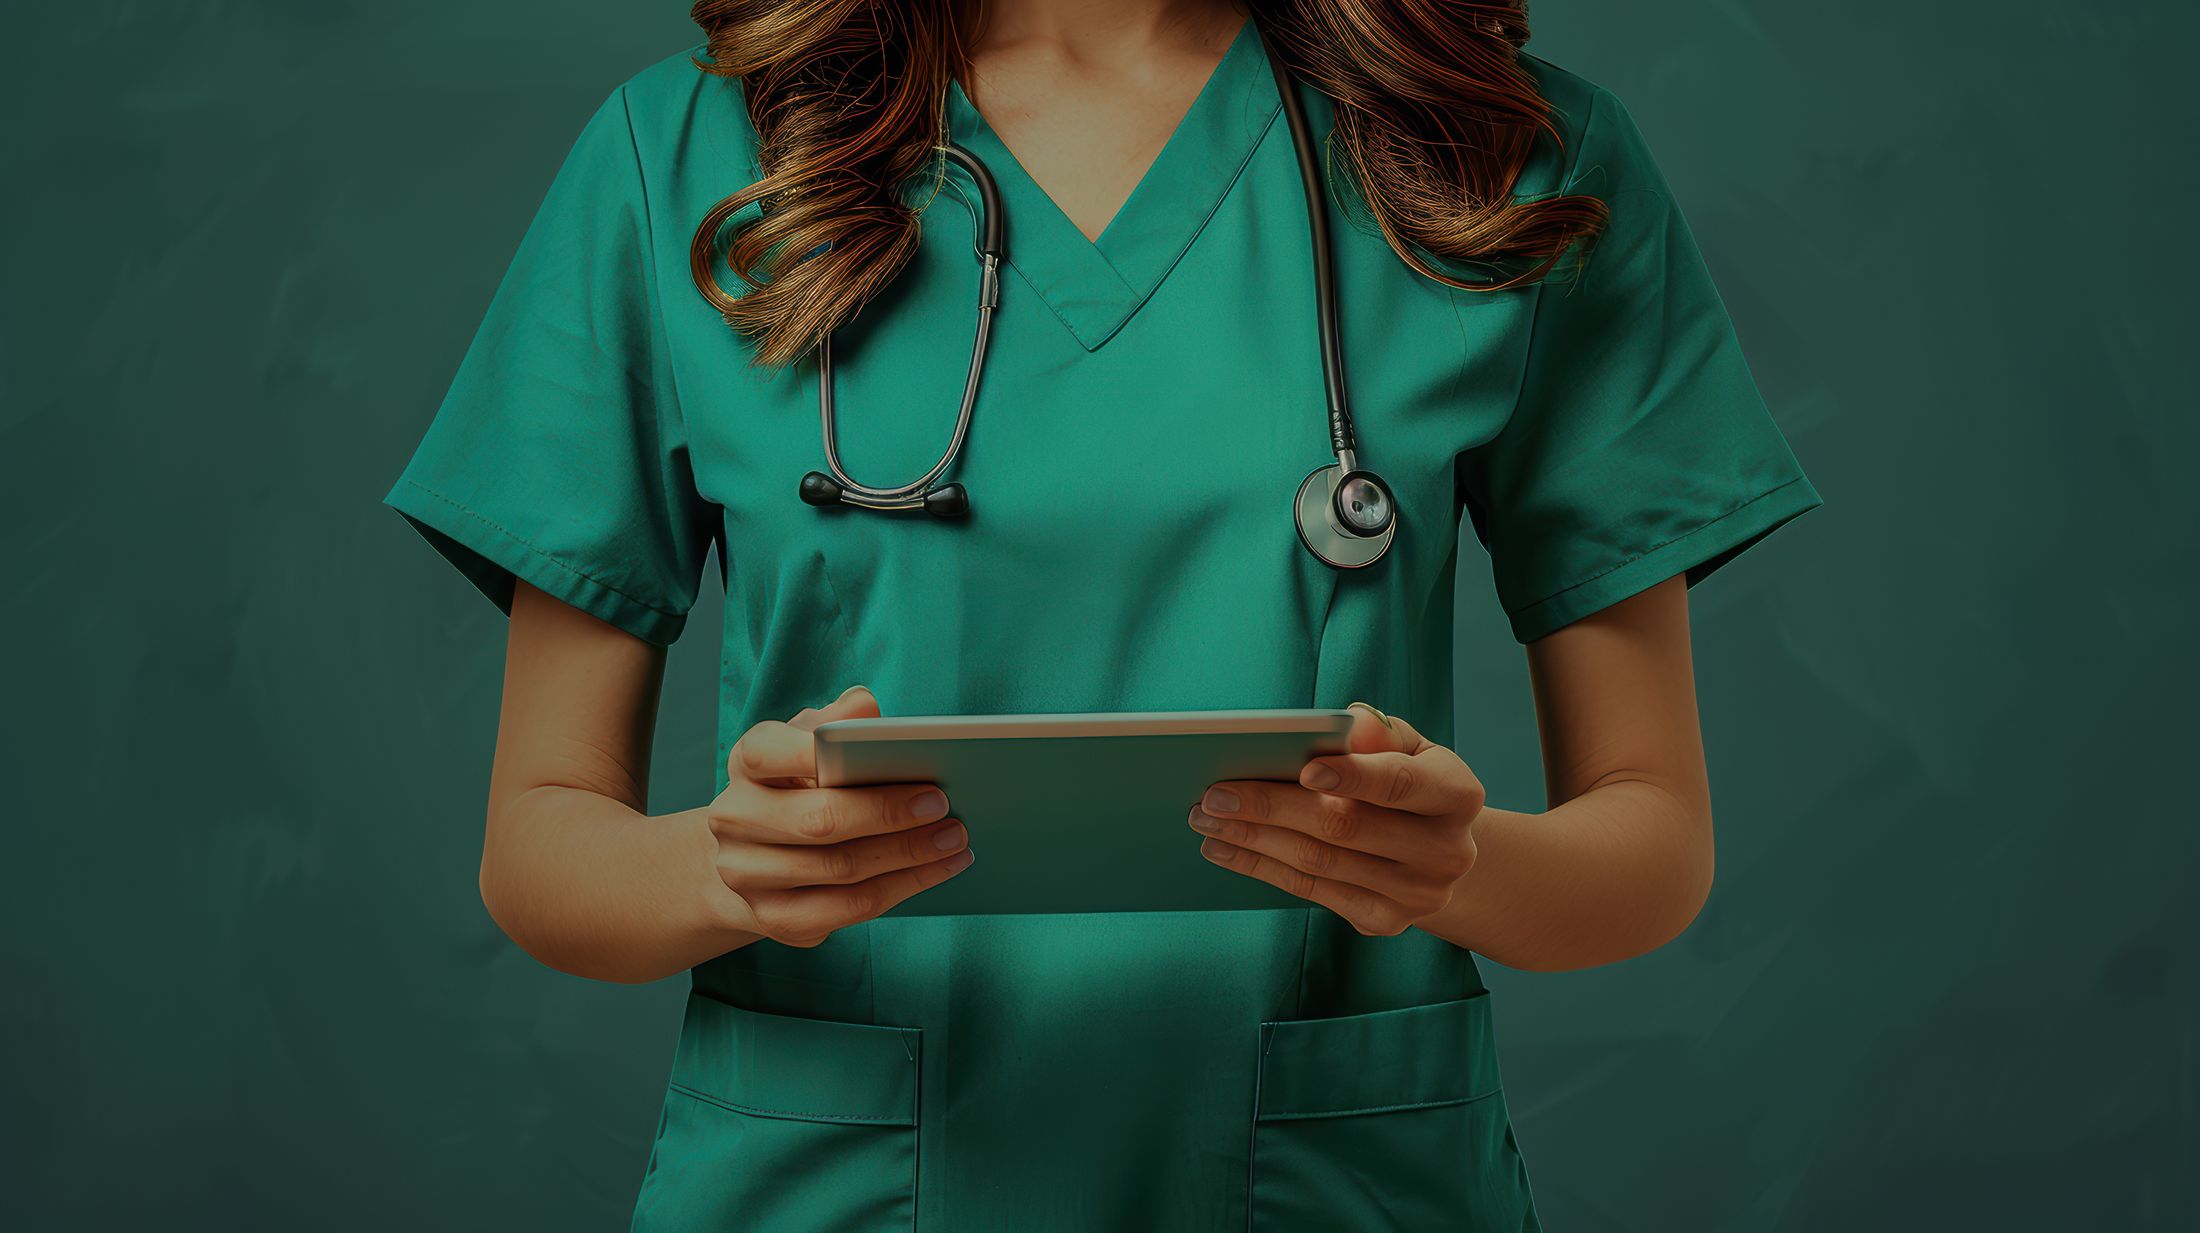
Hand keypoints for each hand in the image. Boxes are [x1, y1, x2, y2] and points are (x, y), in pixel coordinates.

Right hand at [707, 685, 973, 946]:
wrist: (756, 856)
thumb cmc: (798, 786)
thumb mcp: (808, 743)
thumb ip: (834, 722)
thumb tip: (865, 706)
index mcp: (745, 765)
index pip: (767, 753)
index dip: (813, 751)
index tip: (884, 748)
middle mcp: (735, 820)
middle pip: (817, 821)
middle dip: (887, 814)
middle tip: (943, 804)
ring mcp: (748, 876)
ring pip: (839, 870)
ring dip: (907, 856)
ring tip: (955, 840)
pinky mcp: (775, 918)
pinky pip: (847, 909)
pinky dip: (901, 889)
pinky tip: (938, 871)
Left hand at [1190, 702, 1484, 935]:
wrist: (1440, 850)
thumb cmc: (1412, 781)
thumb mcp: (1410, 748)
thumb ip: (1380, 733)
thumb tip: (1350, 723)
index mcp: (1458, 795)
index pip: (1401, 784)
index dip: (1354, 776)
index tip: (1303, 769)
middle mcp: (1446, 851)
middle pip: (1346, 826)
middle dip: (1274, 806)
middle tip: (1215, 792)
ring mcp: (1416, 895)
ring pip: (1319, 863)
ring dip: (1254, 839)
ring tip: (1205, 817)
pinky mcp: (1384, 921)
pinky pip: (1311, 892)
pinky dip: (1261, 867)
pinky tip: (1225, 847)